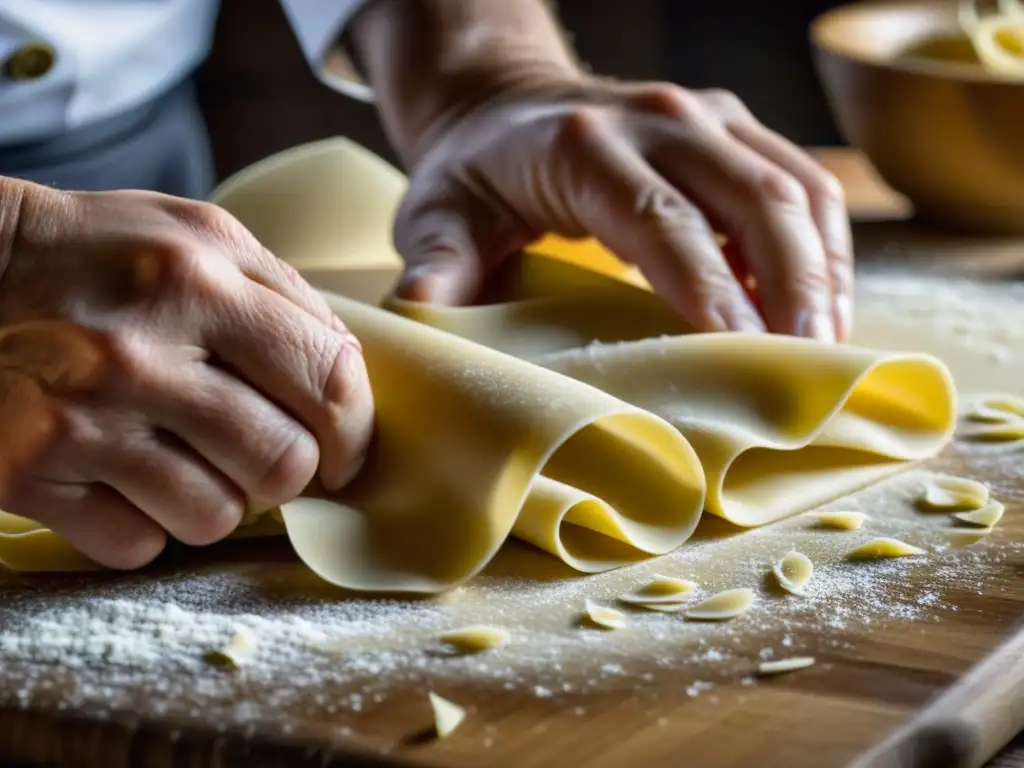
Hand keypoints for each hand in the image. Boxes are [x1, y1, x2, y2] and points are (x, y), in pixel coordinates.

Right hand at [0, 179, 373, 568]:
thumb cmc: (100, 257)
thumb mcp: (198, 237)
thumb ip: (284, 297)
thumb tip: (350, 378)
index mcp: (201, 280)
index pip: (328, 379)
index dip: (356, 430)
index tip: (347, 449)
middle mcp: (141, 352)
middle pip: (283, 464)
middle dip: (286, 470)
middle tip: (260, 452)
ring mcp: (82, 418)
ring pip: (216, 518)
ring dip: (214, 499)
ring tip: (179, 454)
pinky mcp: (29, 473)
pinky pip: (138, 544)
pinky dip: (141, 523)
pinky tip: (120, 475)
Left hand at [390, 78, 851, 342]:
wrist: (502, 103)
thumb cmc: (473, 172)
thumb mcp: (436, 217)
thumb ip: (435, 268)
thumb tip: (422, 327)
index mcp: (583, 147)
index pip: (664, 222)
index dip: (712, 290)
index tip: (748, 356)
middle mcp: (658, 119)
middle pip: (754, 200)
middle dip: (793, 289)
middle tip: (811, 370)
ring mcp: (704, 117)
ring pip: (795, 187)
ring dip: (823, 270)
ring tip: (829, 349)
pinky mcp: (731, 127)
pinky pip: (803, 181)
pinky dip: (824, 245)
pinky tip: (822, 304)